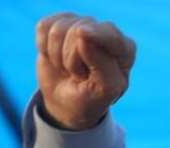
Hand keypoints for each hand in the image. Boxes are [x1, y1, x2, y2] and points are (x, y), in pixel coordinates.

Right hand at [35, 13, 135, 129]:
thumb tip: (82, 33)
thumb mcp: (103, 90)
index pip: (110, 34)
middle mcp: (106, 32)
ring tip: (69, 69)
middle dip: (71, 60)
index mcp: (125, 50)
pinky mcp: (60, 22)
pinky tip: (57, 58)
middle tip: (80, 76)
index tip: (82, 38)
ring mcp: (83, 25)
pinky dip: (44, 48)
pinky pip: (44, 27)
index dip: (95, 37)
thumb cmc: (90, 99)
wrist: (66, 102)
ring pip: (59, 30)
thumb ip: (101, 62)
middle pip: (79, 31)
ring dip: (58, 57)